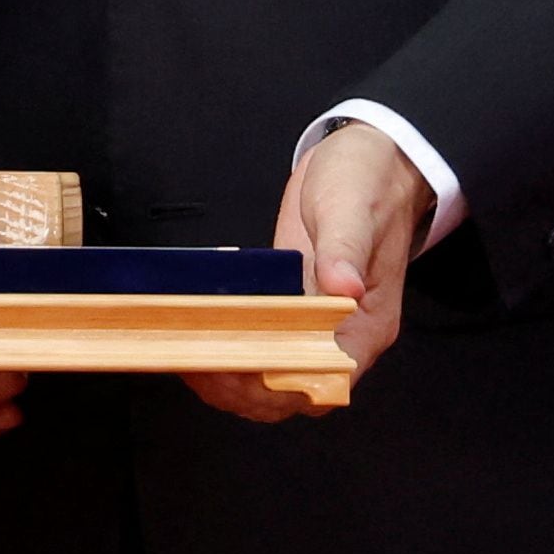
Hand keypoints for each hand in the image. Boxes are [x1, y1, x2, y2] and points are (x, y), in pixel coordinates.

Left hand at [187, 119, 432, 422]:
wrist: (370, 163)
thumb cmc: (364, 184)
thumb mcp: (350, 210)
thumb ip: (345, 250)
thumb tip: (344, 289)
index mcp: (366, 325)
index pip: (323, 381)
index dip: (275, 386)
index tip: (228, 368)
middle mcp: (345, 336)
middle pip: (294, 390)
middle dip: (242, 388)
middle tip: (189, 359)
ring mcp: (318, 324)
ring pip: (275, 376)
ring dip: (231, 378)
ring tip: (183, 356)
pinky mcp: (294, 307)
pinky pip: (264, 346)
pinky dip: (232, 352)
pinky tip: (196, 338)